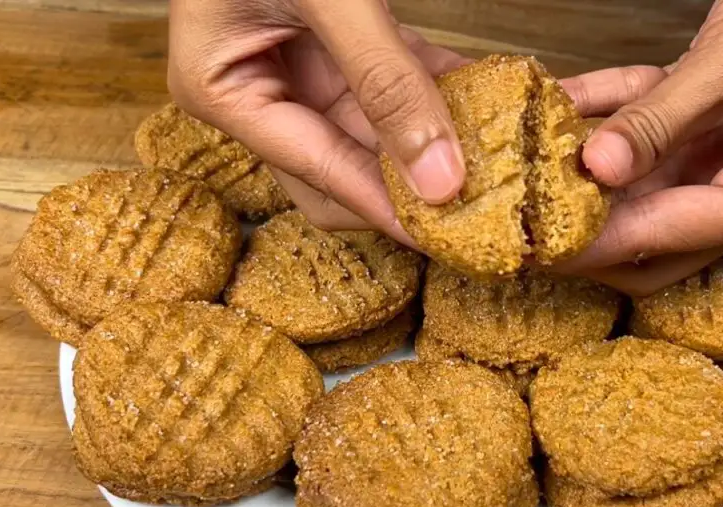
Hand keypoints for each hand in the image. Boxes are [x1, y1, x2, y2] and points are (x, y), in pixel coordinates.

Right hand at [167, 0, 468, 242]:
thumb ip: (385, 82)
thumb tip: (440, 178)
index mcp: (223, 89)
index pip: (317, 169)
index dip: (386, 207)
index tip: (449, 237)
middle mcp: (258, 94)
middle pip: (341, 173)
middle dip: (410, 193)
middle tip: (481, 217)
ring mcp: (298, 76)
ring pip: (376, 142)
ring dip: (435, 152)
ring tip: (500, 174)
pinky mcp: (339, 54)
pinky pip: (396, 91)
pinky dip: (441, 99)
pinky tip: (492, 110)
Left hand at [558, 0, 722, 294]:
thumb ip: (661, 119)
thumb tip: (598, 167)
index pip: (672, 236)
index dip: (600, 243)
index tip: (539, 246)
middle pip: (656, 235)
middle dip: (591, 221)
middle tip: (524, 215)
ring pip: (645, 185)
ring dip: (590, 164)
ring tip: (529, 157)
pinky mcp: (717, 127)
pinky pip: (652, 133)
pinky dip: (612, 114)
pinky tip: (561, 104)